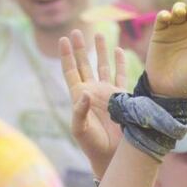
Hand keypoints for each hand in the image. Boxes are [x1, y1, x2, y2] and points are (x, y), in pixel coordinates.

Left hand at [60, 31, 125, 177]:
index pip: (70, 71)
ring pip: (103, 67)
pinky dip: (120, 64)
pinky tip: (119, 51)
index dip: (67, 56)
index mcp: (79, 96)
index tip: (64, 39)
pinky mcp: (122, 98)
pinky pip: (121, 77)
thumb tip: (84, 93)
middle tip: (78, 31)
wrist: (112, 155)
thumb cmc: (92, 145)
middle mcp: (92, 91)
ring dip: (101, 51)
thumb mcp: (80, 129)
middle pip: (85, 64)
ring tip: (99, 35)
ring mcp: (108, 93)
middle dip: (81, 48)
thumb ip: (79, 111)